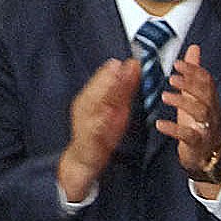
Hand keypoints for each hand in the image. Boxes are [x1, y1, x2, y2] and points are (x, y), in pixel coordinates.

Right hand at [58, 57, 139, 201]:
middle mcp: (86, 106)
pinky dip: (100, 120)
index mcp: (93, 98)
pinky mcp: (88, 138)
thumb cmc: (102, 132)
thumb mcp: (117, 108)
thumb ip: (124, 88)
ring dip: (101, 92)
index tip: (128, 60)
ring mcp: (85, 121)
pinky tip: (107, 113)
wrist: (85, 160)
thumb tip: (134, 66)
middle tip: (118, 65)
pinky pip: (94, 128)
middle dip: (107, 77)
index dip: (115, 71)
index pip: (104, 81)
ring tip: (112, 81)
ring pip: (92, 104)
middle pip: (97, 89)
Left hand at [158, 44, 220, 191]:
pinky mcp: (198, 144)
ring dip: (183, 102)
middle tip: (173, 77)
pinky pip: (189, 135)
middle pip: (206, 95)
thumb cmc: (200, 124)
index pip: (207, 81)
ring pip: (201, 112)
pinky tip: (161, 124)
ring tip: (165, 95)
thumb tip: (194, 49)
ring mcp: (207, 128)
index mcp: (210, 100)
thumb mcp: (197, 97)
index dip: (194, 71)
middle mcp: (211, 113)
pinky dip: (174, 129)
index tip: (178, 63)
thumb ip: (195, 73)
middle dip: (190, 84)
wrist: (208, 157)